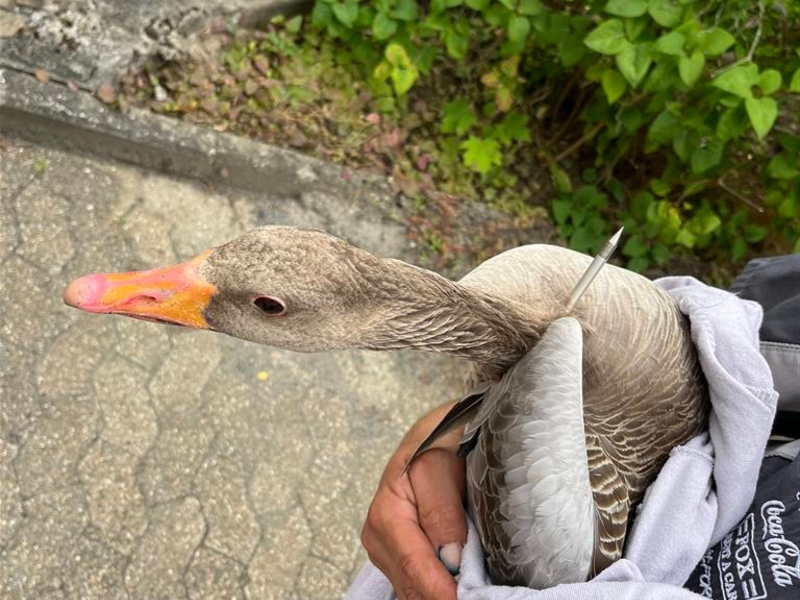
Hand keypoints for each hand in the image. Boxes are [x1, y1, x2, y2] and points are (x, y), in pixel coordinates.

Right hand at [361, 403, 467, 599]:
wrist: (440, 431)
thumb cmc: (441, 439)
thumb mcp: (440, 463)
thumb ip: (441, 510)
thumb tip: (450, 559)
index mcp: (387, 514)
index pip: (415, 567)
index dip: (442, 592)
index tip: (470, 599)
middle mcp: (380, 537)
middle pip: (413, 586)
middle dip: (444, 594)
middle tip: (482, 594)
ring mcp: (388, 548)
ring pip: (415, 589)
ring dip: (443, 591)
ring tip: (476, 588)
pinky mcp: (401, 553)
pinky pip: (419, 582)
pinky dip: (440, 588)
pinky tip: (461, 584)